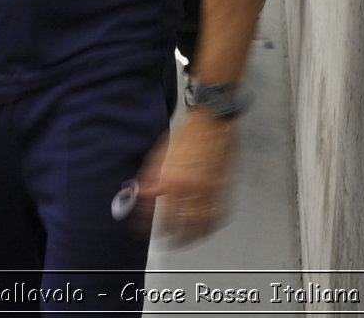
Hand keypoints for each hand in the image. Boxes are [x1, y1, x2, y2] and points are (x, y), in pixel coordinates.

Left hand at [134, 109, 234, 244]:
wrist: (212, 121)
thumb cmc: (186, 134)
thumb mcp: (159, 153)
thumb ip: (149, 177)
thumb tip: (139, 194)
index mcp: (172, 179)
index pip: (158, 213)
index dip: (148, 225)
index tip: (141, 231)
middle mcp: (192, 188)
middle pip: (180, 224)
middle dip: (170, 237)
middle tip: (164, 241)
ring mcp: (211, 190)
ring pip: (201, 225)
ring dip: (191, 238)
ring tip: (182, 242)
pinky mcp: (224, 188)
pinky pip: (219, 215)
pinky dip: (211, 226)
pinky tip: (204, 230)